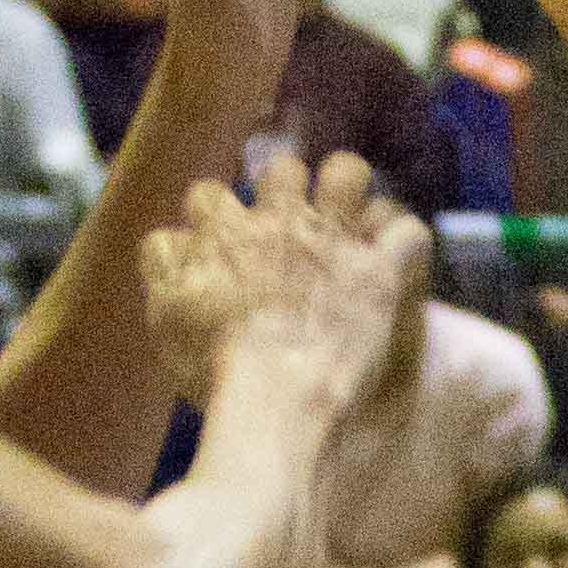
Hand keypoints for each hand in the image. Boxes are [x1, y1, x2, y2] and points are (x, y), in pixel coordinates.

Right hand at [140, 145, 429, 416]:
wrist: (275, 398)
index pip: (209, 194)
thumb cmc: (215, 369)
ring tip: (351, 220)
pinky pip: (407, 232)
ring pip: (347, 172)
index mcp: (224, 232)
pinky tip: (396, 261)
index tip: (225, 242)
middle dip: (287, 190)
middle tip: (294, 227)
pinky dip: (404, 244)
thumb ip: (161, 267)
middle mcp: (279, 222)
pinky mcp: (379, 272)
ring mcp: (334, 241)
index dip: (216, 215)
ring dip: (350, 192)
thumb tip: (168, 238)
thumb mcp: (166, 316)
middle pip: (282, 170)